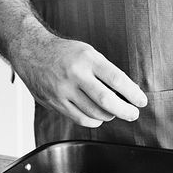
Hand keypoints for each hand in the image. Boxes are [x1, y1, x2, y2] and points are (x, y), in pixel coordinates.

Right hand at [13, 31, 147, 127]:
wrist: (31, 51)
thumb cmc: (63, 53)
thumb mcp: (87, 52)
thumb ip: (104, 71)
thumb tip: (127, 92)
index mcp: (87, 59)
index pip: (116, 79)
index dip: (132, 93)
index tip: (141, 101)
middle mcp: (75, 75)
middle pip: (106, 100)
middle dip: (125, 111)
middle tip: (133, 114)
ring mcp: (63, 91)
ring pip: (94, 114)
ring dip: (109, 116)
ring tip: (114, 112)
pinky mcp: (55, 103)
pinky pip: (80, 119)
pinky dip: (94, 121)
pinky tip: (98, 116)